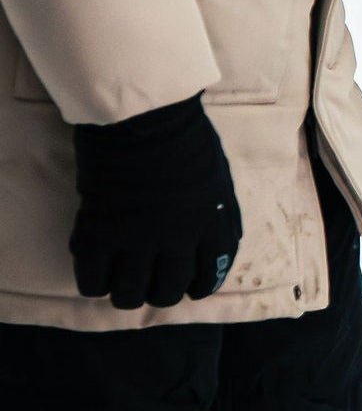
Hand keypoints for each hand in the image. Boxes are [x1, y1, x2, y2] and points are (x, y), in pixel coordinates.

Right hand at [72, 95, 242, 310]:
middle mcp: (179, 239)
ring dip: (126, 294)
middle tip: (148, 284)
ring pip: (130, 294)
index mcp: (212, 223)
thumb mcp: (218, 177)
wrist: (144, 116)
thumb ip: (218, 212)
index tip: (190, 288)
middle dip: (159, 293)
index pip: (213, 273)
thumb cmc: (183, 136)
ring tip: (119, 285)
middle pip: (168, 291)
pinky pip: (93, 280)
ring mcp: (138, 239)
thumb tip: (217, 241)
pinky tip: (95, 274)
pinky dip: (93, 283)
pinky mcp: (100, 233)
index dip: (200, 286)